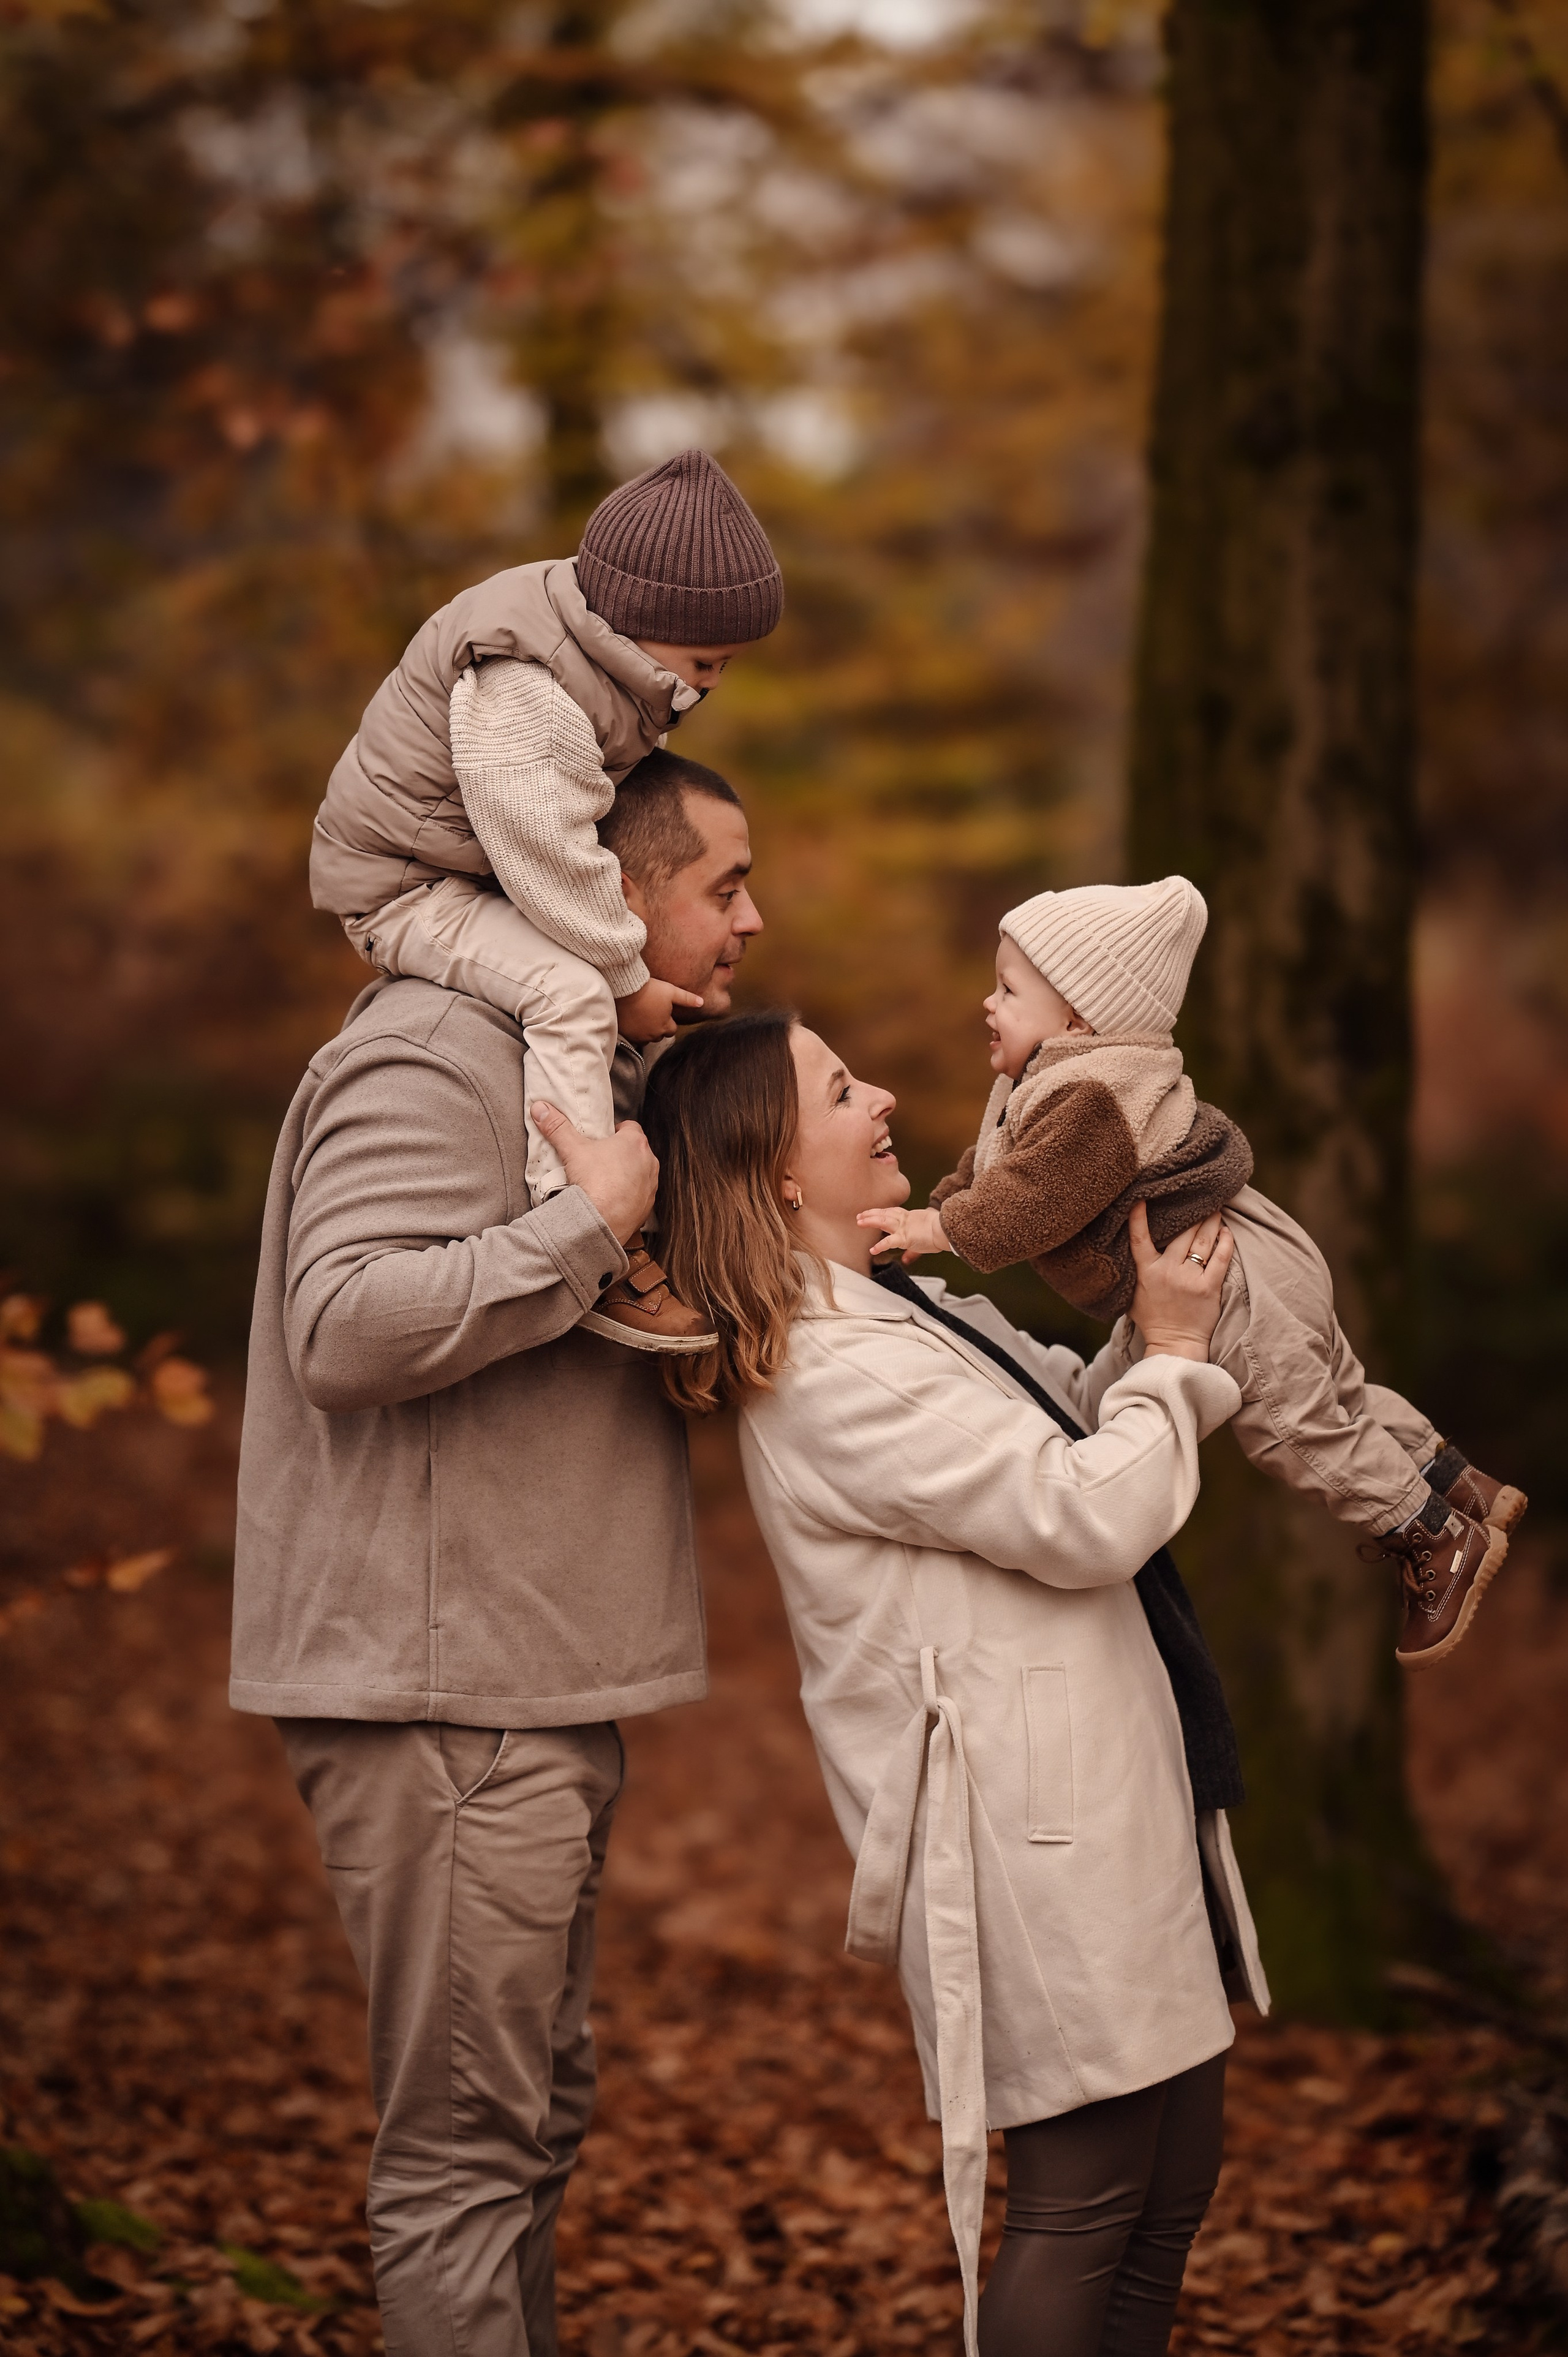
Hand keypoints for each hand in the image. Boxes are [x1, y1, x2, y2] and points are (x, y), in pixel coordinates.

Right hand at [531, 1103, 657, 1244]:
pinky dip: (629, 1196)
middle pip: (635, 1151)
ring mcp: (650, 1185)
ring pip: (640, 1173)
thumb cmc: (593, 1182)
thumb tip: (540, 1109)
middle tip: (601, 1159)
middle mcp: (648, 1161)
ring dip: (628, 1174)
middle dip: (621, 1153)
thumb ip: (557, 1127)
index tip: (603, 1138)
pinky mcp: (648, 1205)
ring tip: (606, 1181)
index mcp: (634, 1142)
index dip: (616, 1131)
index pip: (630, 1127)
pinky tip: (612, 1200)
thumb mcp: (572, 1150)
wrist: (601, 1222)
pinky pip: (640, 1195)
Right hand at [614, 976, 704, 1043]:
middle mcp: (653, 1035)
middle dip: (658, 1027)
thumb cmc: (650, 990)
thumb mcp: (671, 992)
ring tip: (642, 1016)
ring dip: (646, 1031)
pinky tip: (633, 1019)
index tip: (663, 1011)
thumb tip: (702, 1002)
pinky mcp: (626, 1034)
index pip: (672, 1030)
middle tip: (652, 1013)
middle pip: (659, 1036)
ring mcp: (638, 1036)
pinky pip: (633, 1037)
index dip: (669, 1021)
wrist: (626, 989)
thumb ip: (687, 999)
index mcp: (665, 1026)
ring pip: (646, 1038)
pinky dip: (634, 1031)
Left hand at [857, 1205, 948, 1264]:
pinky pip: (889, 1241)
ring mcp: (903, 1228)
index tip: (873, 1211)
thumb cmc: (940, 1233)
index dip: (882, 1212)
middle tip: (860, 1215)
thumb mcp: (924, 1238)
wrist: (946, 1230)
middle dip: (871, 1214)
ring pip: (883, 1221)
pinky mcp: (904, 1238)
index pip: (892, 1212)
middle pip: (884, 1214)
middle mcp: (904, 1220)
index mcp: (910, 1217)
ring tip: (859, 1222)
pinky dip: (880, 1245)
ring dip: (870, 1221)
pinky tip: (872, 1250)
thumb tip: (905, 1259)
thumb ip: (912, 1250)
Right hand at [1128, 1202, 1233, 1361]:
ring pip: (1203, 1241)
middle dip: (1193, 1214)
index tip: (1141, 1198)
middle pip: (1182, 1233)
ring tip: (1217, 1209)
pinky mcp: (1209, 1287)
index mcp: (1146, 1272)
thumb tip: (1127, 1248)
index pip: (1140, 1239)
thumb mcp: (1133, 1294)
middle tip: (1201, 1199)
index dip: (1138, 1217)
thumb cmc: (1153, 1320)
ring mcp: (1190, 1279)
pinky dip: (1225, 1241)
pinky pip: (1221, 1257)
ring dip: (1211, 1222)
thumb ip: (1134, 1271)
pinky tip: (1227, 1232)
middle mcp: (1168, 1272)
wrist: (1175, 1345)